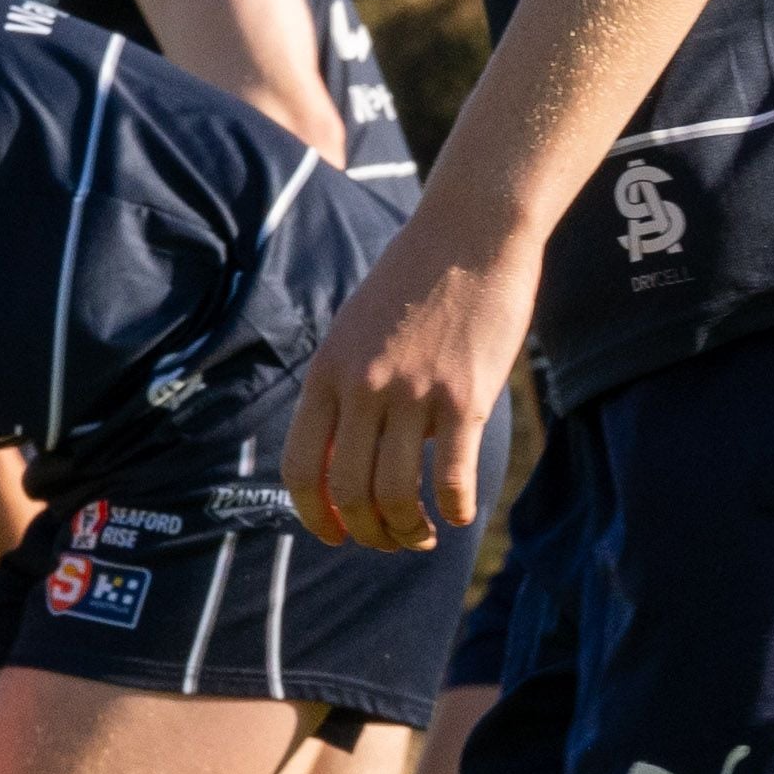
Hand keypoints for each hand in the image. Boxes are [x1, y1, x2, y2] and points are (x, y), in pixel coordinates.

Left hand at [284, 209, 533, 551]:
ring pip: (396, 495)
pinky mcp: (465, 397)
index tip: (335, 533)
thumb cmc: (416, 280)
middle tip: (389, 540)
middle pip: (349, 491)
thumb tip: (347, 451)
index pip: (301, 467)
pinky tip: (460, 513)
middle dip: (367, 532)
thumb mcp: (356, 328)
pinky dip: (455, 510)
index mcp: (328, 372)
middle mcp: (363, 386)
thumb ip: (346, 385)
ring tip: (423, 534)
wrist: (471, 233)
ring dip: (408, 531)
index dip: (314, 515)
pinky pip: (452, 478)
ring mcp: (413, 393)